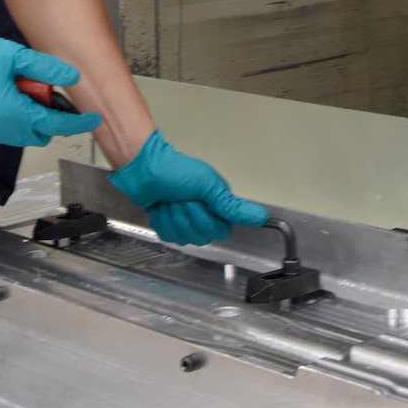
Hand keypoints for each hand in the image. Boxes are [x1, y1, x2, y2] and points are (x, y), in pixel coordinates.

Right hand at [0, 26, 101, 148]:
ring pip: (20, 133)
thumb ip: (45, 69)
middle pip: (39, 133)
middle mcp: (1, 131)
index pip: (55, 125)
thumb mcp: (14, 56)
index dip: (76, 122)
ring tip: (16, 87)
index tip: (92, 119)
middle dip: (47, 117)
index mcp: (14, 114)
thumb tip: (71, 77)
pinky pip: (1, 130)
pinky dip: (9, 118)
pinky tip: (0, 94)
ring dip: (27, 117)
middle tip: (39, 89)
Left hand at [109, 130, 267, 245]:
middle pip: (202, 236)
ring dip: (173, 217)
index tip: (198, 201)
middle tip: (181, 197)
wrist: (145, 168)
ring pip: (184, 238)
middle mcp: (204, 216)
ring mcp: (185, 224)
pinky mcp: (168, 227)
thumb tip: (262, 217)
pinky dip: (162, 221)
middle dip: (188, 216)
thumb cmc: (177, 171)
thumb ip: (231, 205)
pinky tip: (159, 207)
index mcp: (217, 205)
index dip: (207, 218)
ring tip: (168, 200)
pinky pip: (169, 236)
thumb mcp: (207, 185)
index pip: (221, 230)